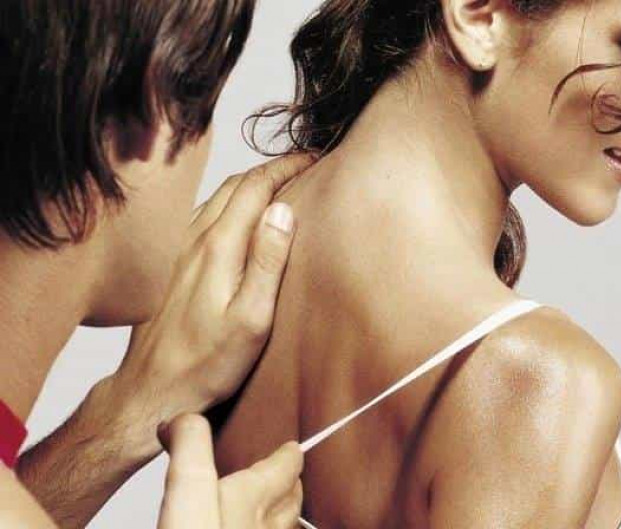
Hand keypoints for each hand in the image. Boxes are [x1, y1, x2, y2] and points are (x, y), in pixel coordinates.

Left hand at [107, 153, 315, 456]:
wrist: (153, 388)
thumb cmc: (207, 363)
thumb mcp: (251, 319)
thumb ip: (268, 261)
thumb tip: (284, 210)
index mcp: (219, 246)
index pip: (256, 186)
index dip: (288, 166)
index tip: (317, 158)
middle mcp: (196, 238)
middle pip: (237, 183)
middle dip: (273, 167)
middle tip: (306, 165)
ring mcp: (180, 248)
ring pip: (219, 196)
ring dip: (252, 181)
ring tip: (281, 183)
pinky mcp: (174, 262)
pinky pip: (206, 213)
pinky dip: (232, 200)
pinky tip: (242, 215)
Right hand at [158, 415, 302, 528]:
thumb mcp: (190, 485)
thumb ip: (191, 446)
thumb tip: (185, 419)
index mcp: (255, 497)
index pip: (286, 466)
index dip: (289, 453)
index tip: (291, 446)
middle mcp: (265, 526)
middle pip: (291, 499)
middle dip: (289, 482)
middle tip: (285, 471)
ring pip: (281, 525)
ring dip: (278, 510)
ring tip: (269, 502)